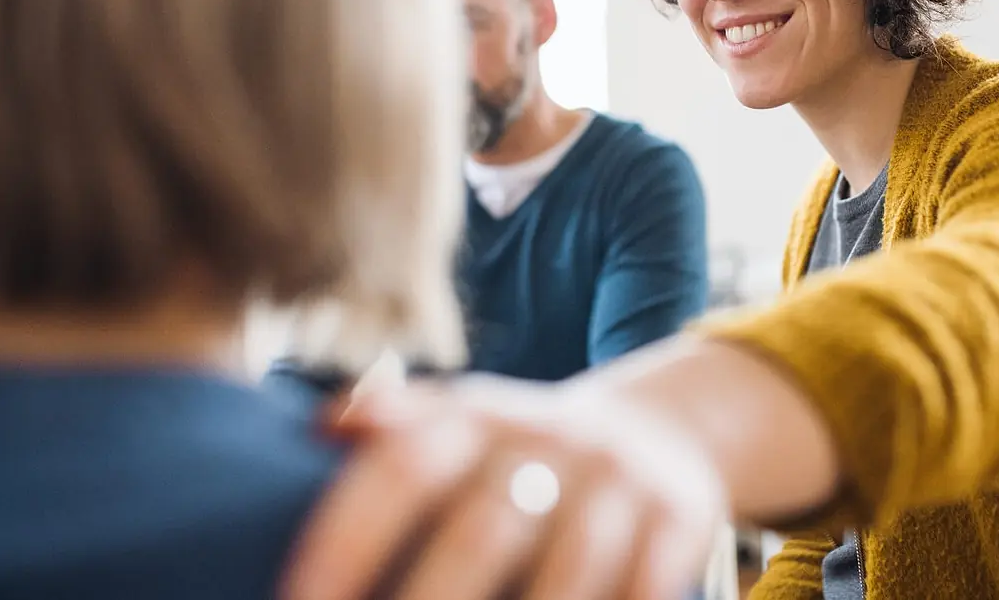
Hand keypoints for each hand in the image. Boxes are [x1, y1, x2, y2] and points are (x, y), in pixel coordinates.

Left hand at [283, 375, 727, 599]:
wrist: (656, 431)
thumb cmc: (523, 451)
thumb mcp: (463, 421)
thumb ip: (396, 424)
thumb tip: (320, 428)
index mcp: (473, 416)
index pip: (398, 471)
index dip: (344, 543)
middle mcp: (545, 438)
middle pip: (478, 533)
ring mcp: (616, 481)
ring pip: (565, 581)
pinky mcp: (678, 519)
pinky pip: (642, 593)